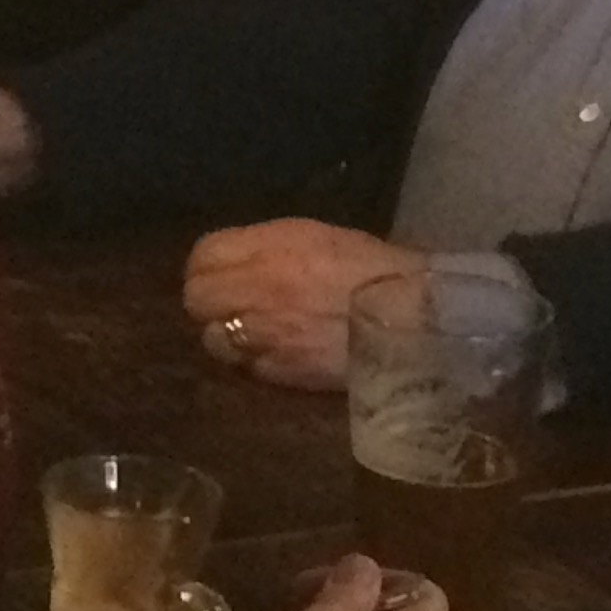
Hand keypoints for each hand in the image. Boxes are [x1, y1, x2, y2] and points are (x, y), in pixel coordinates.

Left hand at [181, 220, 422, 388]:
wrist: (415, 318)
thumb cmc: (376, 269)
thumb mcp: (320, 238)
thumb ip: (271, 248)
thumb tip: (240, 262)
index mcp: (270, 246)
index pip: (203, 254)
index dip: (209, 266)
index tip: (222, 274)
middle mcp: (256, 287)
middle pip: (196, 298)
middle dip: (210, 303)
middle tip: (233, 308)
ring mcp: (264, 333)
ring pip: (213, 339)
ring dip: (229, 337)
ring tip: (256, 336)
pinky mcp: (279, 372)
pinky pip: (247, 368)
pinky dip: (256, 364)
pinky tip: (279, 356)